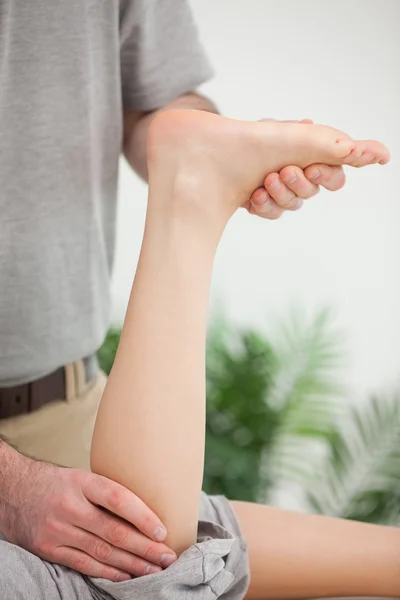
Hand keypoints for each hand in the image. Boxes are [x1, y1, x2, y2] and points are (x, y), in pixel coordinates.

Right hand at [1, 454, 175, 580]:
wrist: (11, 490)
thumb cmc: (54, 482)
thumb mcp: (79, 476)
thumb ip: (104, 492)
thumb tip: (144, 509)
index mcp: (81, 482)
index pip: (117, 498)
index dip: (142, 516)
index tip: (162, 531)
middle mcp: (70, 506)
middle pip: (114, 531)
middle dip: (145, 547)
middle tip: (167, 557)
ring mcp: (58, 530)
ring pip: (102, 552)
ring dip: (132, 564)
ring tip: (154, 570)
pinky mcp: (49, 549)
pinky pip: (84, 565)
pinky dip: (108, 572)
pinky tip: (126, 575)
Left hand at [242, 119, 345, 219]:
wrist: (227, 149)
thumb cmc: (263, 137)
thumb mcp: (291, 133)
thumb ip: (323, 140)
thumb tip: (345, 140)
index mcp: (314, 161)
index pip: (334, 178)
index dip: (326, 177)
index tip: (312, 170)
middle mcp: (302, 180)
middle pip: (311, 192)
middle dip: (298, 183)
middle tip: (283, 172)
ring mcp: (284, 195)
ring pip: (292, 204)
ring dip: (280, 193)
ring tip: (266, 181)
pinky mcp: (266, 205)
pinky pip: (272, 213)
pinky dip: (264, 205)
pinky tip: (255, 196)